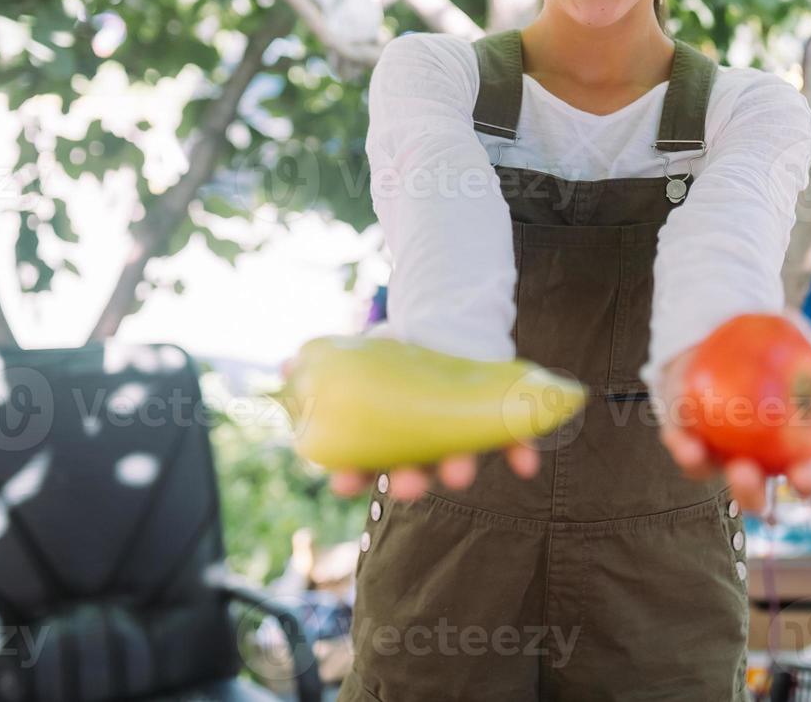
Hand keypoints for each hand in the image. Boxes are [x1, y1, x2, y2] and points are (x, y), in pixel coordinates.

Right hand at [279, 352, 540, 501]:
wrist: (442, 324)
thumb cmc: (393, 353)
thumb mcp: (355, 354)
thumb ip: (321, 363)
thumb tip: (284, 365)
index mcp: (386, 435)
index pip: (366, 465)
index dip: (355, 477)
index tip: (344, 483)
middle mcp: (424, 442)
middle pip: (415, 471)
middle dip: (411, 481)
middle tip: (408, 486)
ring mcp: (458, 431)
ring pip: (459, 458)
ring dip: (458, 469)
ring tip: (457, 474)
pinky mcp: (494, 416)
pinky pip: (513, 438)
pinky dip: (520, 452)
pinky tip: (526, 467)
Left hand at [653, 314, 810, 517]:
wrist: (723, 333)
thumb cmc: (773, 351)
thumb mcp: (804, 346)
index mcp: (783, 448)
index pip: (798, 474)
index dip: (804, 484)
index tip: (805, 483)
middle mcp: (748, 456)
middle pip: (752, 490)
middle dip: (751, 494)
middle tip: (750, 475)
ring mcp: (713, 447)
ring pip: (711, 471)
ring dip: (709, 469)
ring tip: (711, 459)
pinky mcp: (683, 432)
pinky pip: (681, 444)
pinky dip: (682, 445)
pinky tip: (683, 440)